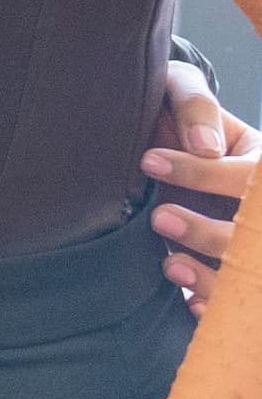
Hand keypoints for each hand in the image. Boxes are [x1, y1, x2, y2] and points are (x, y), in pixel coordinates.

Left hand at [143, 58, 256, 312]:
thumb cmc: (179, 114)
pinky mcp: (236, 270)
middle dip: (208, 232)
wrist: (168, 137)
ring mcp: (250, 245)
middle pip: (252, 233)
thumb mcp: (185, 93)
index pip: (248, 177)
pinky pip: (237, 299)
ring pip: (249, 271)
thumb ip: (195, 107)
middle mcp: (260, 212)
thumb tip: (203, 145)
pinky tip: (192, 303)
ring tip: (170, 264)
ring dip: (213, 276)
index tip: (148, 161)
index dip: (201, 174)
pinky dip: (216, 305)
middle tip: (158, 217)